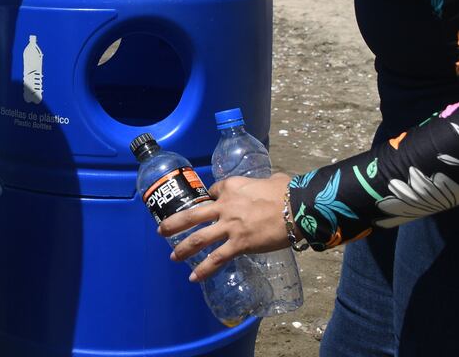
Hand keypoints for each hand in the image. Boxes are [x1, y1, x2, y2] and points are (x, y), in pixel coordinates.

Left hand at [158, 173, 293, 282]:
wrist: (297, 208)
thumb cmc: (288, 191)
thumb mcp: (270, 180)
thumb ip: (262, 184)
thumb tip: (269, 184)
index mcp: (231, 187)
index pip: (211, 192)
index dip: (208, 200)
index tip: (207, 205)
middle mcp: (225, 206)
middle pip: (193, 215)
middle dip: (175, 224)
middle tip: (162, 230)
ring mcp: (230, 226)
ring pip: (199, 238)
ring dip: (184, 248)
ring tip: (174, 257)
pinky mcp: (239, 244)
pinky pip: (217, 259)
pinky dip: (204, 270)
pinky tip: (194, 278)